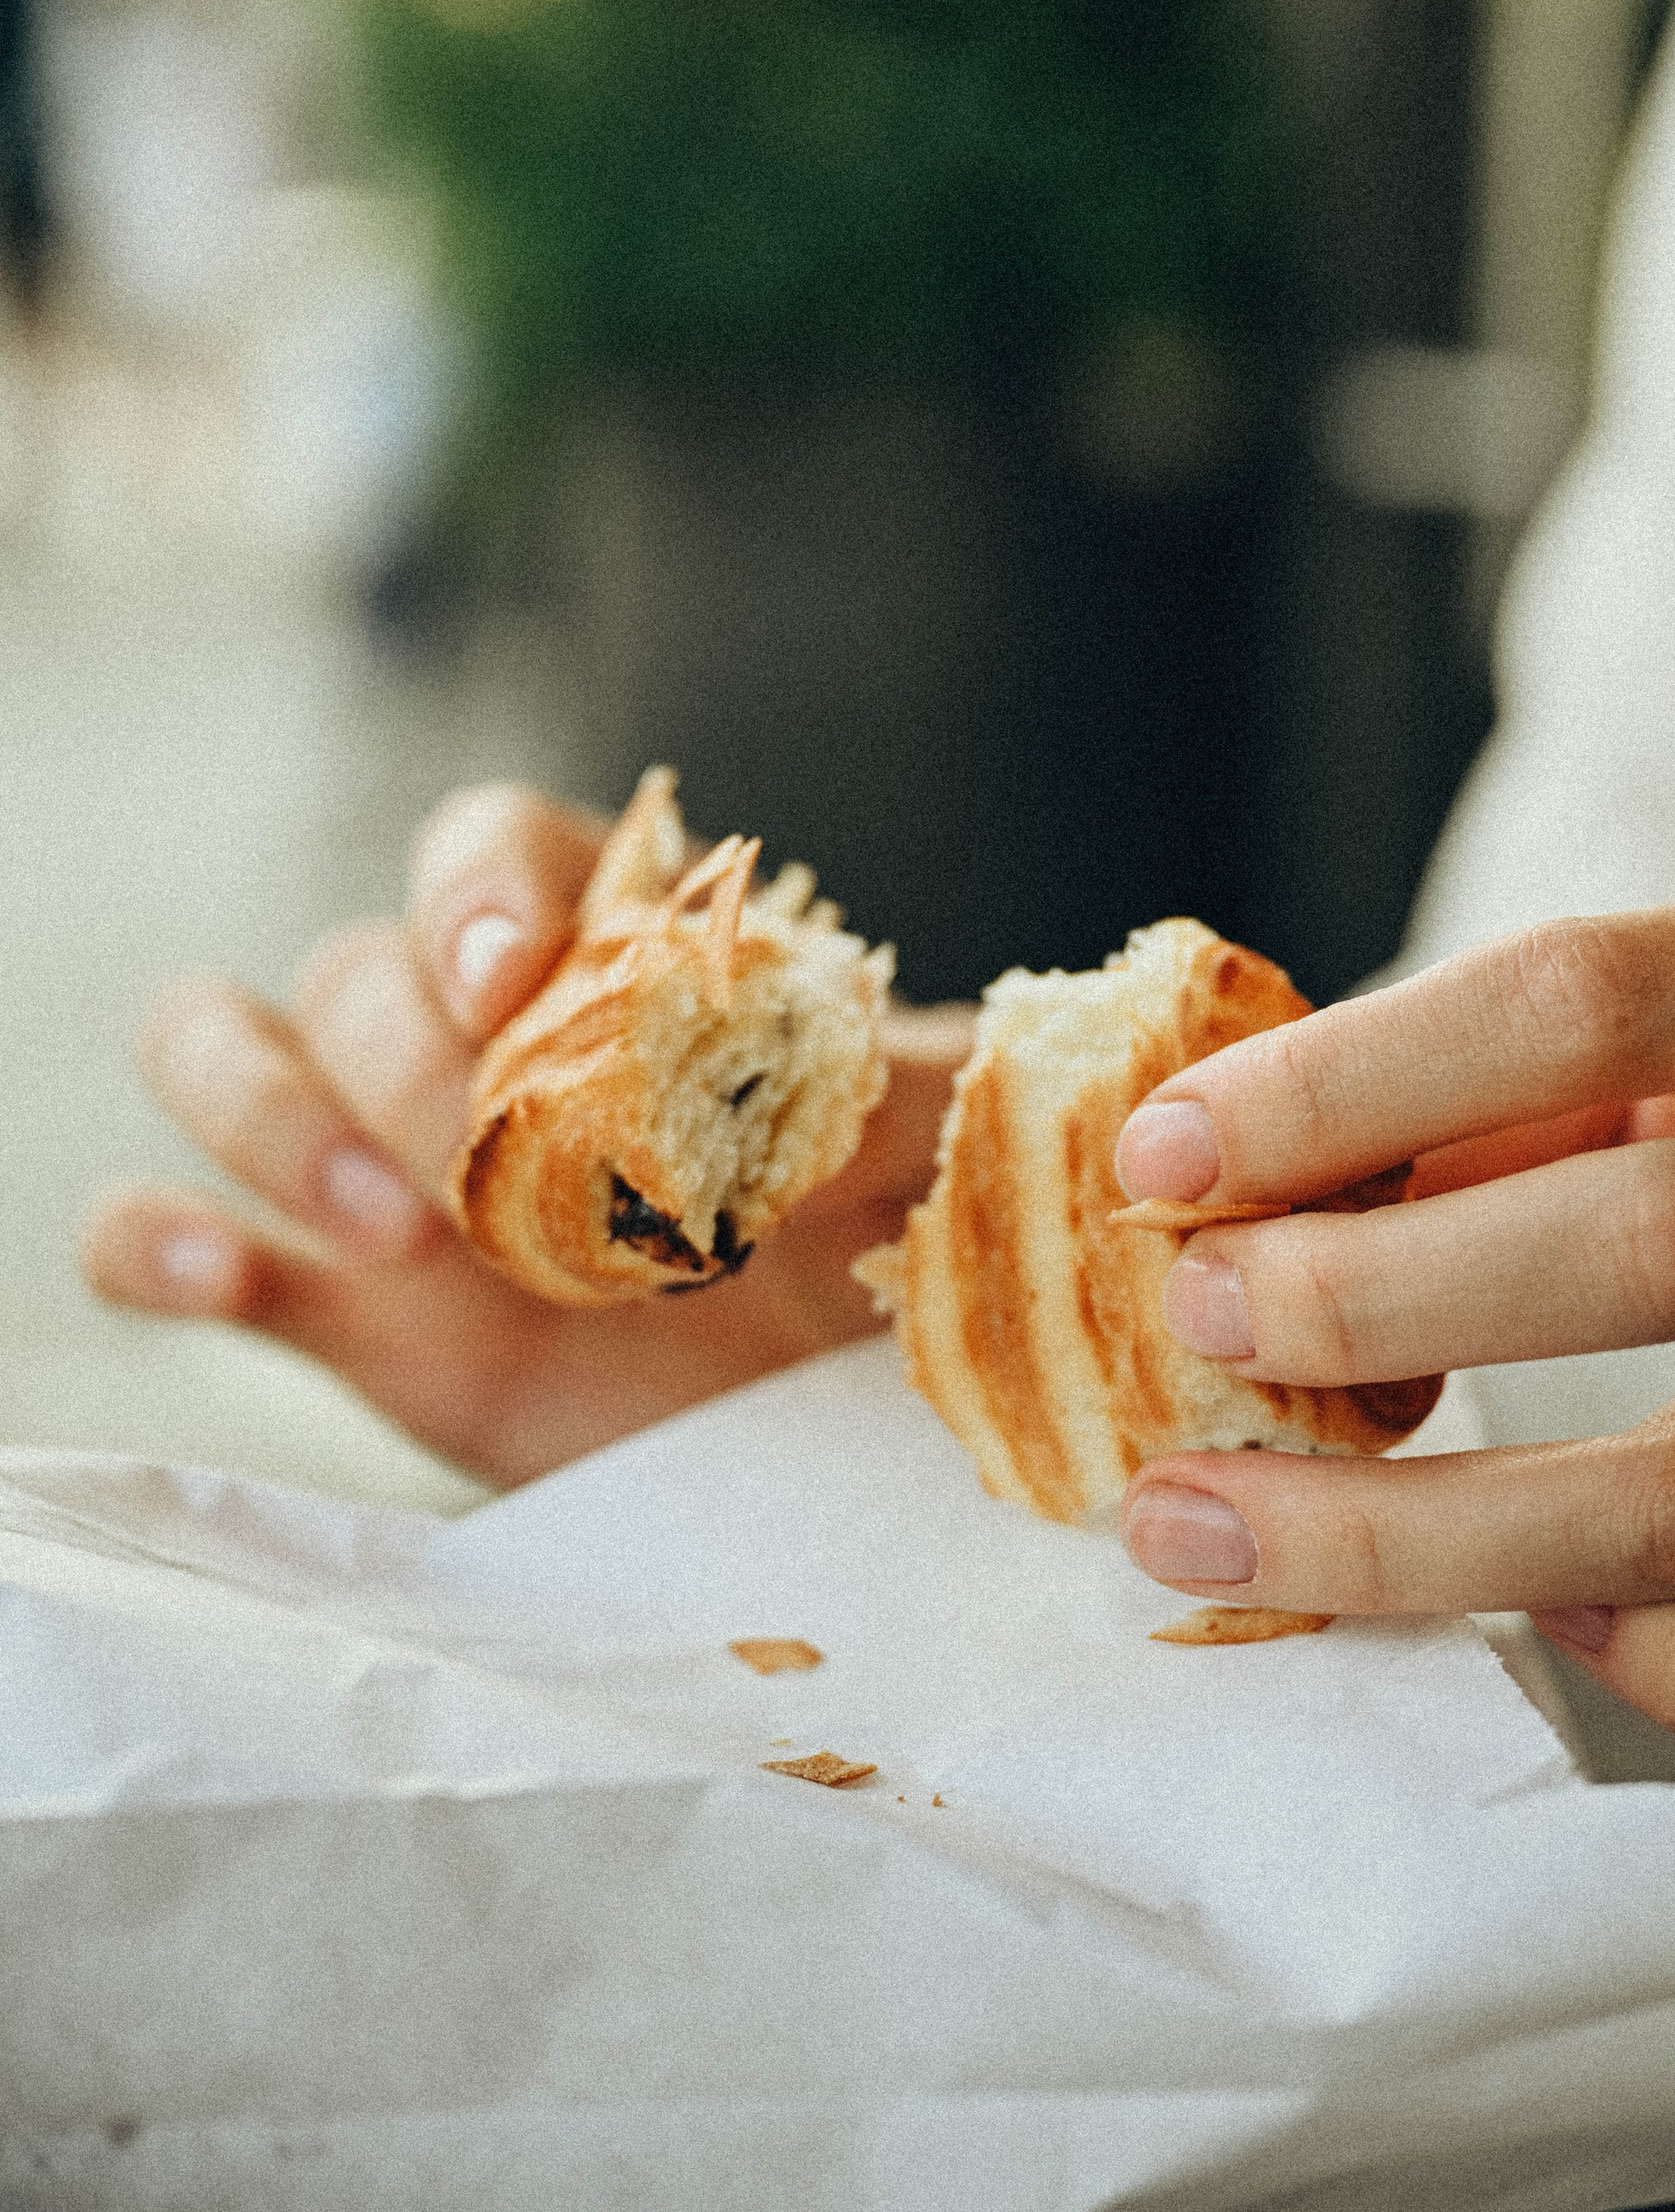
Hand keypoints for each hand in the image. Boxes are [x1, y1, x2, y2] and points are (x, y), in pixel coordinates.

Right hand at [86, 786, 971, 1488]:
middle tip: (493, 1177)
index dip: (477, 892)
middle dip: (409, 1060)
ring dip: (272, 1117)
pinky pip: (156, 1230)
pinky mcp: (329, 1303)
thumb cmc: (874, 1244)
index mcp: (597, 963)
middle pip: (356, 967)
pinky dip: (153, 1239)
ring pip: (217, 1047)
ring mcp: (376, 1163)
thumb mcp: (926, 1148)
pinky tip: (216, 1275)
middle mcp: (466, 1039)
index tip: (513, 979)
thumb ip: (911, 1084)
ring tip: (394, 1231)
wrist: (823, 1423)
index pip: (485, 846)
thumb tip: (886, 1061)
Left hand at [1112, 885, 1674, 1749]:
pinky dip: (1661, 1664)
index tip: (1166, 1155)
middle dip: (1370, 1296)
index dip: (1347, 1085)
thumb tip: (1234, 1180)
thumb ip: (1502, 1084)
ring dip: (1405, 1534)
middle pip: (1640, 1247)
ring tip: (1199, 1525)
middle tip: (1202, 1320)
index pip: (1577, 1005)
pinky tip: (1537, 1613)